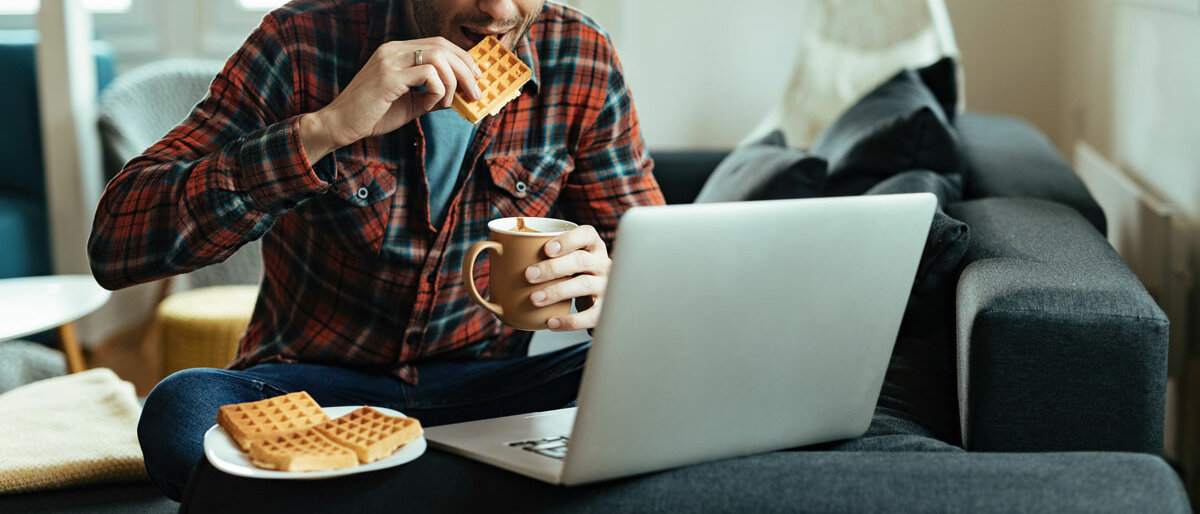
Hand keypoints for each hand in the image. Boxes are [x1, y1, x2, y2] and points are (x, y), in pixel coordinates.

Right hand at [299, 37, 482, 163]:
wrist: (340, 125)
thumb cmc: (373, 115)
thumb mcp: (410, 103)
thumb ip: (432, 96)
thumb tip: (460, 95)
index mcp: (397, 51)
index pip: (438, 43)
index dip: (462, 58)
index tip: (476, 77)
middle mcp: (393, 49)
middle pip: (442, 47)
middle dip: (466, 70)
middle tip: (476, 92)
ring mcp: (389, 61)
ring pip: (438, 58)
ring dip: (454, 82)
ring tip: (450, 103)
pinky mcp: (388, 77)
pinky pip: (428, 75)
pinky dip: (439, 91)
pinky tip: (431, 105)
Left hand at [524, 225, 610, 331]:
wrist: (603, 295)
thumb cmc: (574, 270)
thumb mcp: (567, 256)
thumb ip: (542, 251)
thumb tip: (494, 248)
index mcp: (592, 245)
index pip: (586, 234)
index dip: (567, 240)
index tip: (546, 249)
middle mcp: (602, 263)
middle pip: (580, 261)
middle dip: (552, 268)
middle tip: (528, 275)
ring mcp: (605, 286)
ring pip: (584, 285)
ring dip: (556, 291)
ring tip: (534, 299)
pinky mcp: (604, 308)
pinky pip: (590, 315)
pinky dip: (570, 321)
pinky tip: (550, 322)